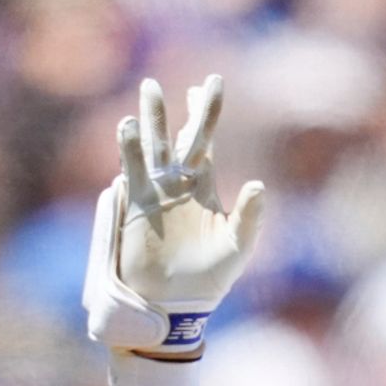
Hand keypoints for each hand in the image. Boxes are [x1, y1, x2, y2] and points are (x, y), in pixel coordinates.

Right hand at [83, 76, 264, 365]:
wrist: (174, 305)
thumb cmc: (210, 280)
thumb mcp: (237, 248)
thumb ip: (249, 216)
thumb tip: (257, 184)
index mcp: (204, 187)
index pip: (205, 141)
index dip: (205, 113)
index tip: (209, 84)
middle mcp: (178, 184)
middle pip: (177, 136)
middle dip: (173, 109)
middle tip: (163, 81)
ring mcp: (156, 193)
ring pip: (153, 146)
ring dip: (150, 120)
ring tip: (148, 90)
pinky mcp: (137, 206)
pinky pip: (133, 170)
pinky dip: (130, 149)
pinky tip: (129, 128)